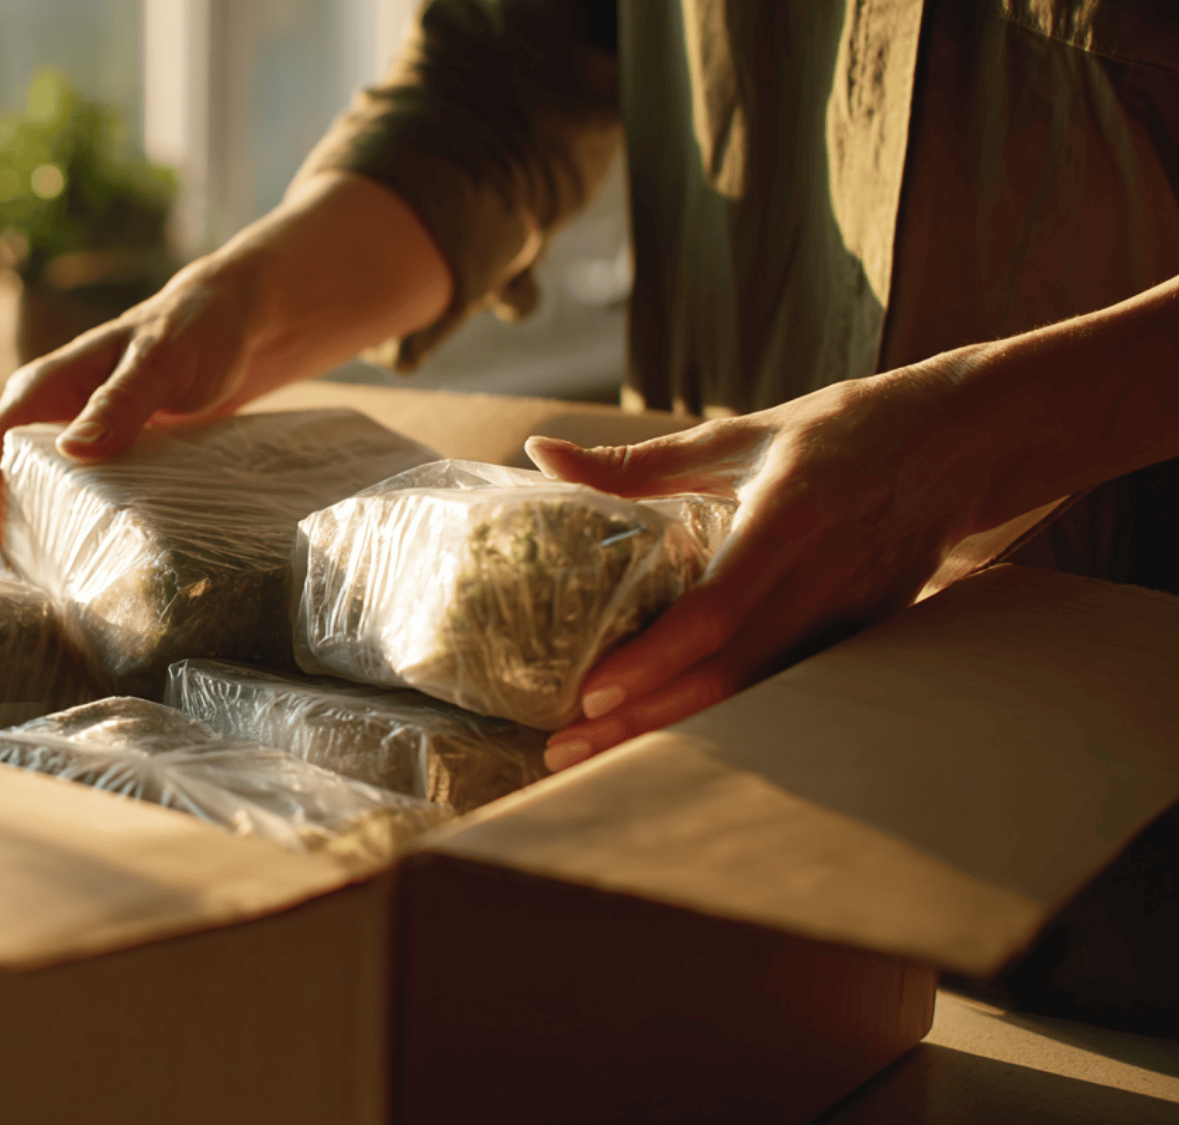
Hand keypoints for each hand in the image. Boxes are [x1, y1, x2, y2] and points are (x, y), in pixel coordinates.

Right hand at [0, 255, 266, 568]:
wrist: (233, 325)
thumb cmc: (196, 331)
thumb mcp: (162, 362)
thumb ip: (122, 401)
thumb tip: (73, 451)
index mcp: (41, 389)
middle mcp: (43, 416)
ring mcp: (68, 439)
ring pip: (22, 499)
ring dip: (17, 545)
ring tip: (29, 603)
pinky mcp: (99, 459)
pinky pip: (65, 502)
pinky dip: (58, 538)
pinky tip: (71, 577)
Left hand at [526, 363, 991, 769]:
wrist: (970, 439)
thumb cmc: (841, 430)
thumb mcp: (739, 435)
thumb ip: (635, 462)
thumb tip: (542, 453)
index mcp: (788, 519)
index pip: (716, 611)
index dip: (655, 660)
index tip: (591, 692)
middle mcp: (824, 578)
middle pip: (730, 674)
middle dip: (645, 722)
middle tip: (565, 752)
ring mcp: (852, 616)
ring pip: (759, 695)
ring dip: (679, 735)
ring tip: (599, 758)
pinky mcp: (866, 637)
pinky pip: (787, 690)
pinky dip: (729, 720)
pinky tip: (669, 741)